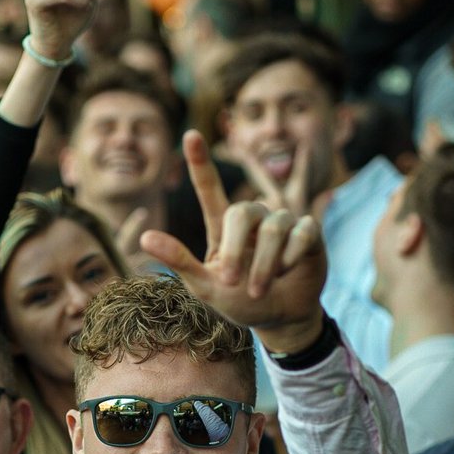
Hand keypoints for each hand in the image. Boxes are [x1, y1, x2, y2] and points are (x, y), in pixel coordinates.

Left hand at [140, 130, 326, 352]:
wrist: (280, 318)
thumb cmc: (239, 301)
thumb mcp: (205, 287)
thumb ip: (179, 261)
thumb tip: (144, 237)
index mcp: (223, 228)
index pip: (210, 190)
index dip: (200, 163)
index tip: (190, 134)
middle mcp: (253, 219)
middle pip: (243, 211)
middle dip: (237, 250)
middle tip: (233, 283)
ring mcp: (282, 223)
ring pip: (274, 226)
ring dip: (265, 264)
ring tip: (259, 290)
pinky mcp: (309, 233)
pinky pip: (303, 232)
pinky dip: (292, 256)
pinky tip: (288, 271)